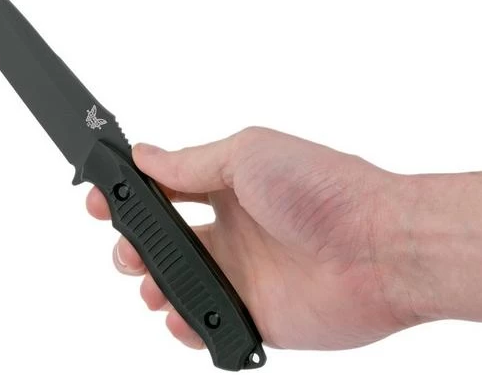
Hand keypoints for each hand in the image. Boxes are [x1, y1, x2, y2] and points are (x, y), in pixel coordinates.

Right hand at [86, 127, 418, 349]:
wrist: (379, 247)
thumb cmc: (322, 189)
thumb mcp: (248, 155)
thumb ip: (191, 163)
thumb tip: (145, 154)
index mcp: (231, 188)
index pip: (166, 190)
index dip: (131, 196)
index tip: (102, 199)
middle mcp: (235, 231)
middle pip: (165, 241)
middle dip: (134, 245)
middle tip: (129, 247)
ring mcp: (244, 275)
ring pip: (179, 285)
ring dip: (154, 285)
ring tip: (154, 282)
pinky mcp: (258, 317)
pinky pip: (208, 326)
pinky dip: (185, 325)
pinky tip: (180, 316)